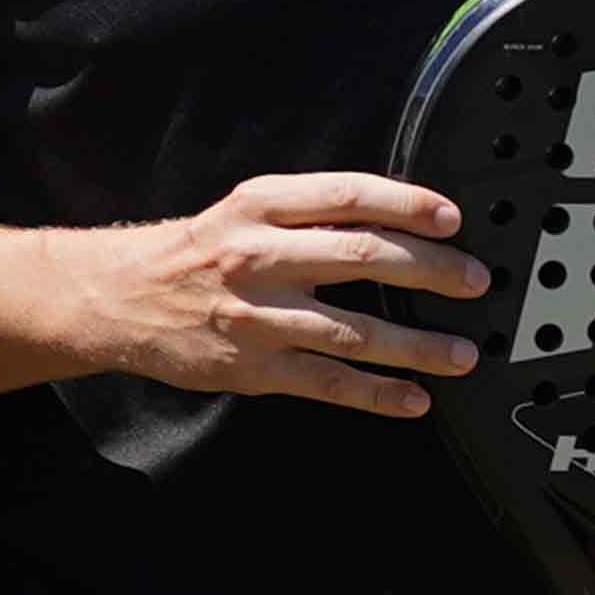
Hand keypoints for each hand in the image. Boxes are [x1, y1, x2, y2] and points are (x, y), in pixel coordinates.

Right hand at [79, 174, 489, 416]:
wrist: (119, 298)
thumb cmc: (194, 253)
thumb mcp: (242, 210)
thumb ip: (307, 213)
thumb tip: (392, 221)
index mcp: (260, 206)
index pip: (347, 196)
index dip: (406, 204)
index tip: (451, 217)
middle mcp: (259, 256)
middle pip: (361, 257)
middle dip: (430, 269)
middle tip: (475, 280)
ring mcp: (257, 315)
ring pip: (352, 330)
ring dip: (416, 345)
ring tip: (461, 353)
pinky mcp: (252, 366)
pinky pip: (326, 383)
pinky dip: (375, 394)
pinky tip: (413, 398)